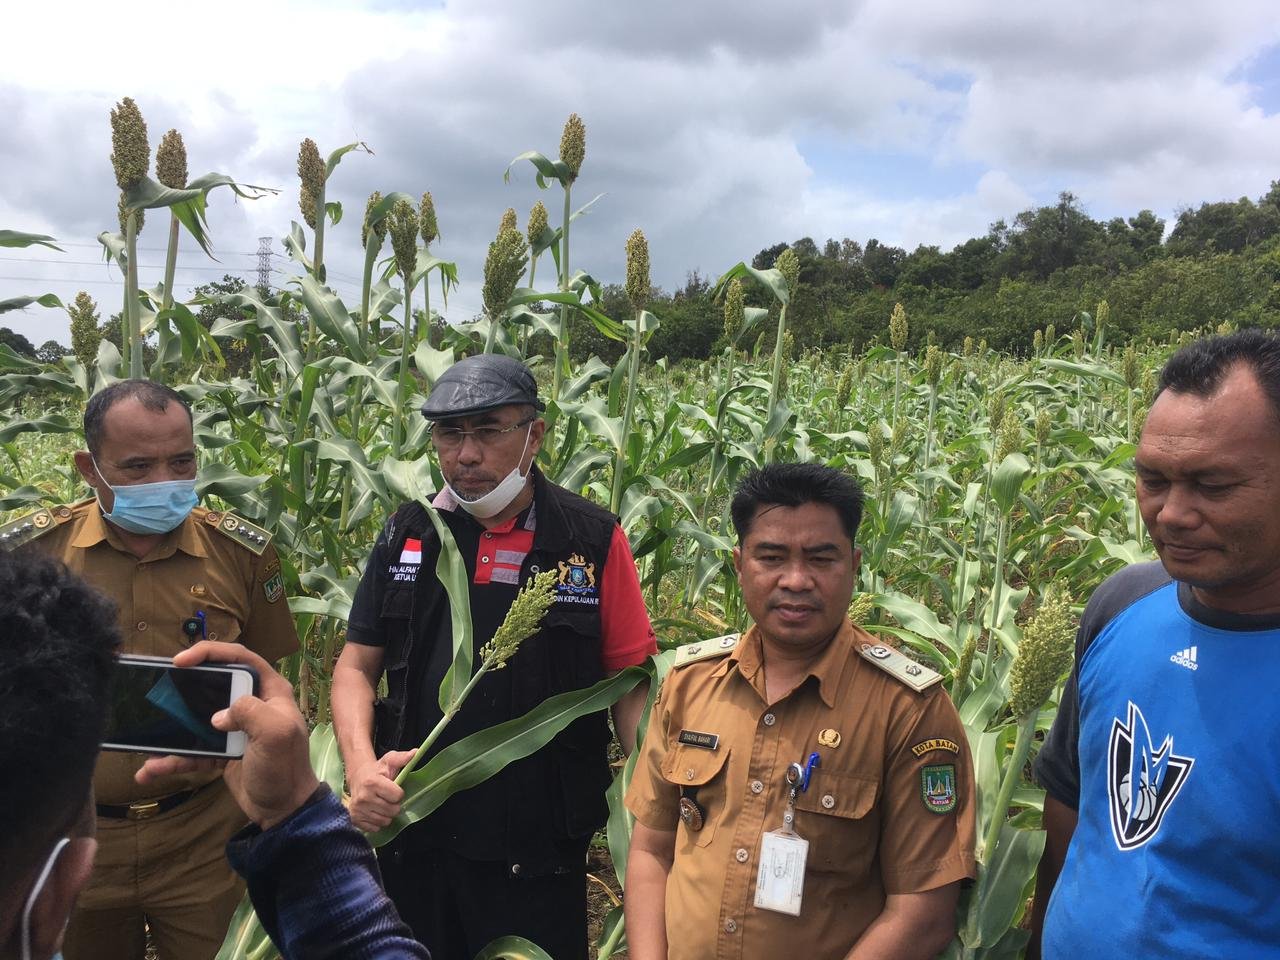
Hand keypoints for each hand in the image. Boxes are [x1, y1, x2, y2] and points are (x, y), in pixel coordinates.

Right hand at [136, 641, 319, 830]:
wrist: (283, 810)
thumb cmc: (285, 768)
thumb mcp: (275, 734)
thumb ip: (250, 712)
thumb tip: (217, 716)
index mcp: (271, 691)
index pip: (241, 658)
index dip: (211, 653)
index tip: (181, 660)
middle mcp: (253, 705)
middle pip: (214, 685)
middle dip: (186, 687)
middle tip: (160, 689)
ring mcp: (236, 730)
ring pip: (198, 719)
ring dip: (172, 729)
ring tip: (146, 736)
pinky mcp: (222, 753)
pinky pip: (193, 751)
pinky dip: (172, 759)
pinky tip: (151, 769)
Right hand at [346, 749, 415, 832]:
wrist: (357, 778)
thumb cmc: (376, 770)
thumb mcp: (389, 760)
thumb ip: (402, 758)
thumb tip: (416, 752)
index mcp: (372, 783)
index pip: (397, 796)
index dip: (398, 793)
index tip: (393, 789)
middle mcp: (363, 797)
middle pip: (392, 811)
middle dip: (394, 805)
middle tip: (387, 797)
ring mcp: (358, 810)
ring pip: (385, 821)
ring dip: (386, 814)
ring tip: (381, 804)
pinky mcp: (354, 819)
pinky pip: (375, 828)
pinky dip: (377, 821)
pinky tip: (374, 811)